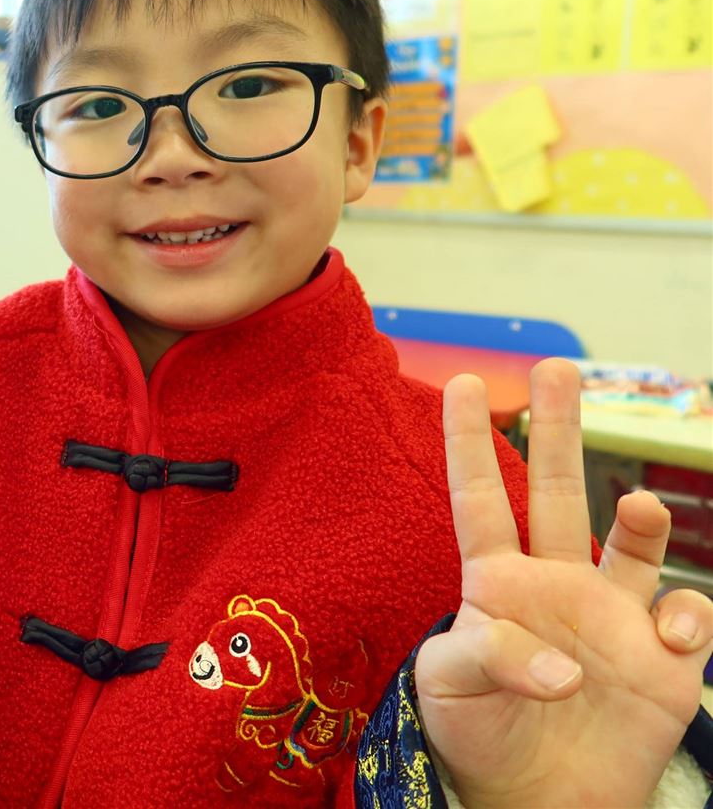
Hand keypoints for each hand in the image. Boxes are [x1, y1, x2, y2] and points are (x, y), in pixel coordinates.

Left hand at [417, 359, 712, 807]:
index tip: (464, 382)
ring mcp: (611, 613)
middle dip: (557, 429)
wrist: (536, 798)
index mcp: (493, 581)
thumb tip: (562, 665)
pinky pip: (684, 614)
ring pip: (631, 538)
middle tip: (557, 368)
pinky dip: (685, 618)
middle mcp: (554, 580)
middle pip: (555, 490)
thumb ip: (486, 655)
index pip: (479, 498)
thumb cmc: (476, 732)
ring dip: (639, 516)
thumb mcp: (448, 687)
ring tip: (635, 507)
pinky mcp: (661, 654)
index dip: (469, 442)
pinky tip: (669, 642)